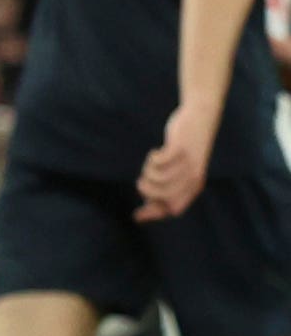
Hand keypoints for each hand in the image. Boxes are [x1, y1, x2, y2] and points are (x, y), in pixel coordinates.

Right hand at [138, 104, 216, 220]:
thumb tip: (143, 210)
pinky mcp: (180, 148)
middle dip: (146, 190)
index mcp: (194, 187)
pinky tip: (155, 152)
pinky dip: (153, 158)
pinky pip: (159, 161)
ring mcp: (187, 164)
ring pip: (159, 178)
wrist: (200, 119)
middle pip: (163, 196)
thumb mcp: (179, 171)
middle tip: (142, 180)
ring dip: (148, 171)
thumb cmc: (185, 148)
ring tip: (150, 163)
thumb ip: (165, 189)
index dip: (154, 212)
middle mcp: (193, 179)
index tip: (136, 216)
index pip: (173, 209)